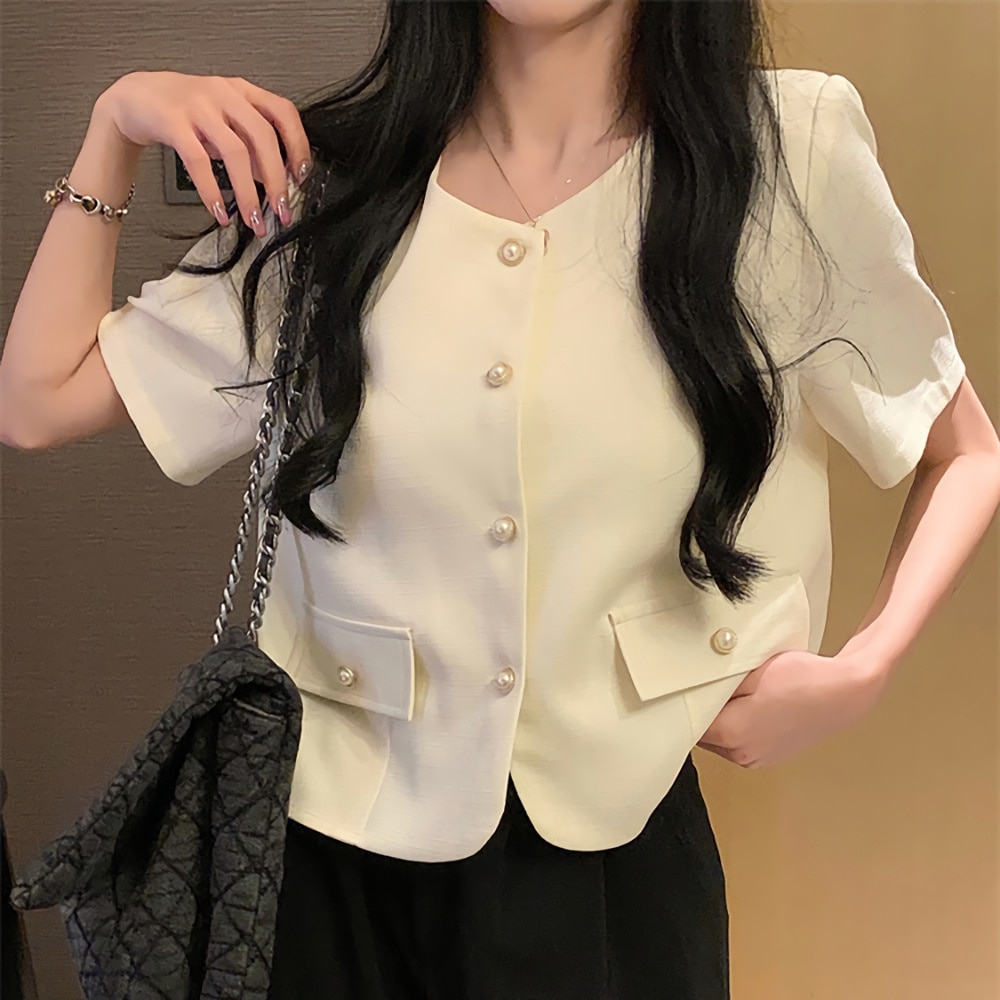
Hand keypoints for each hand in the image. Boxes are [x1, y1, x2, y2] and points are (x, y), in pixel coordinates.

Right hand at [94, 71, 311, 236]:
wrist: (135, 97)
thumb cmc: (185, 111)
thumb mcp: (224, 122)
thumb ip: (251, 148)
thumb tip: (274, 181)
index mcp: (242, 91)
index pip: (282, 112)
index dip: (298, 144)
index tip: (302, 177)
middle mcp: (223, 94)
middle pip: (262, 137)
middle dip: (277, 180)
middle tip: (282, 211)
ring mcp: (198, 106)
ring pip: (235, 152)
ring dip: (248, 193)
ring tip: (254, 221)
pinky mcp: (172, 121)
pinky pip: (199, 162)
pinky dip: (212, 191)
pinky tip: (220, 212)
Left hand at [696, 648, 890, 769]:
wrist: (844, 694)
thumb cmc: (801, 677)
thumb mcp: (750, 669)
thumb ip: (715, 681)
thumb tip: (691, 683)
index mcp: (731, 733)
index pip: (687, 720)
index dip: (683, 700)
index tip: (680, 684)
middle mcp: (740, 753)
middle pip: (700, 732)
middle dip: (699, 710)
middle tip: (703, 684)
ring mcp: (754, 759)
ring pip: (716, 739)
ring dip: (717, 720)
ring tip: (728, 694)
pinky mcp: (766, 757)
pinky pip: (735, 743)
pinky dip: (733, 727)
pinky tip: (744, 706)